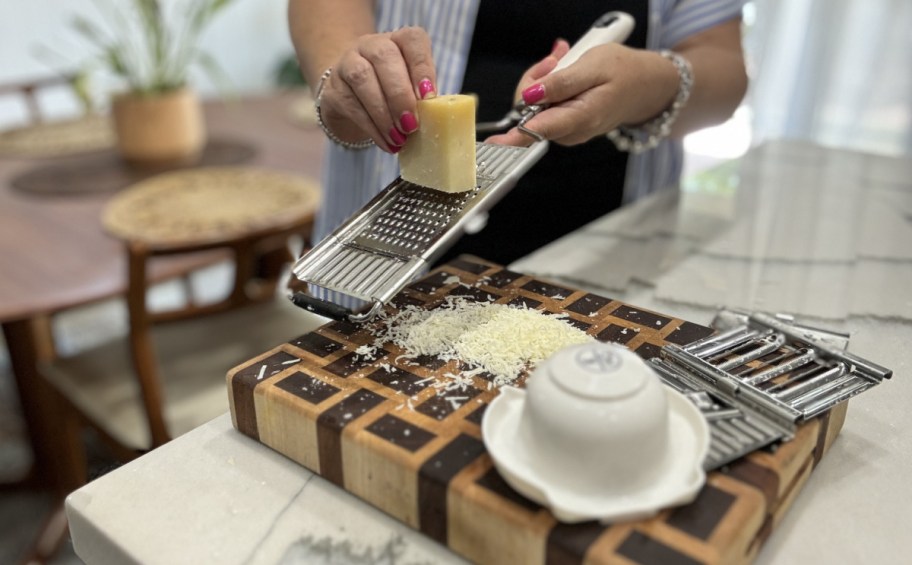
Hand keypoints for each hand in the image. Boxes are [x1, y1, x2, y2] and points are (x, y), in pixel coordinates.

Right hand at [318, 27, 436, 152]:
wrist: (351, 97)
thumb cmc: (391, 92)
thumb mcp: (410, 89)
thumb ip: (422, 96)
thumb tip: (435, 117)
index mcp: (398, 41)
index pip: (412, 40)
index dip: (421, 67)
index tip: (429, 96)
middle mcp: (371, 45)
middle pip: (384, 57)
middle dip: (400, 94)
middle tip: (411, 124)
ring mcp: (348, 63)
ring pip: (362, 78)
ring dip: (383, 113)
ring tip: (399, 138)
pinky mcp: (333, 88)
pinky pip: (351, 104)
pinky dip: (371, 127)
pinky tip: (386, 142)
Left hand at [486, 42, 678, 146]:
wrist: (648, 86)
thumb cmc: (626, 73)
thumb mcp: (595, 66)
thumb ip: (561, 83)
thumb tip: (530, 96)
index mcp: (579, 119)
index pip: (537, 130)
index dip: (512, 134)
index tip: (494, 142)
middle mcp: (569, 131)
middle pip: (530, 112)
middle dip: (535, 81)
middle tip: (556, 59)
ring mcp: (566, 130)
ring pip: (534, 107)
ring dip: (543, 81)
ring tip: (565, 61)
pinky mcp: (564, 123)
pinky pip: (544, 107)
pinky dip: (550, 87)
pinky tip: (566, 74)